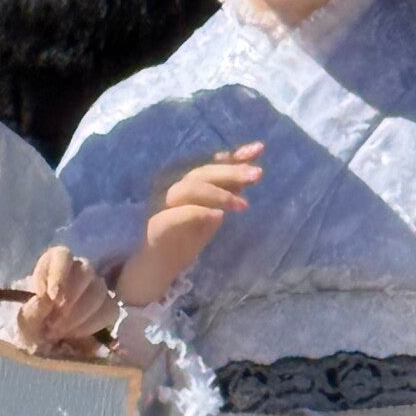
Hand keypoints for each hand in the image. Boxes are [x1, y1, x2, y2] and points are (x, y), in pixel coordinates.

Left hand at [17, 246, 118, 355]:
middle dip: (70, 300)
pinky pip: (109, 311)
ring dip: (79, 315)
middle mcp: (79, 268)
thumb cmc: (33, 321)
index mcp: (55, 261)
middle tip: (54, 322)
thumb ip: (31, 311)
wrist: (45, 336)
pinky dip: (92, 325)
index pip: (63, 256)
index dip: (59, 274)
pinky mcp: (108, 306)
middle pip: (86, 273)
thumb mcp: (24, 318)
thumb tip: (45, 302)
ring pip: (99, 292)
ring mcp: (96, 286)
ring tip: (61, 332)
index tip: (52, 297)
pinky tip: (75, 334)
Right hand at [114, 143, 261, 307]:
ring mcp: (163, 206)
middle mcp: (173, 188)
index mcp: (186, 182)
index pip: (210, 163)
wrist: (160, 266)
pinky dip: (198, 212)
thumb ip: (229, 192)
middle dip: (231, 172)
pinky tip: (218, 216)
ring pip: (189, 189)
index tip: (258, 148)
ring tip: (243, 204)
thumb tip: (252, 172)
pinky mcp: (157, 225)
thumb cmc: (186, 237)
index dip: (233, 155)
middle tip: (256, 174)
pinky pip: (177, 215)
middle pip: (202, 173)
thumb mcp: (214, 211)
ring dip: (218, 194)